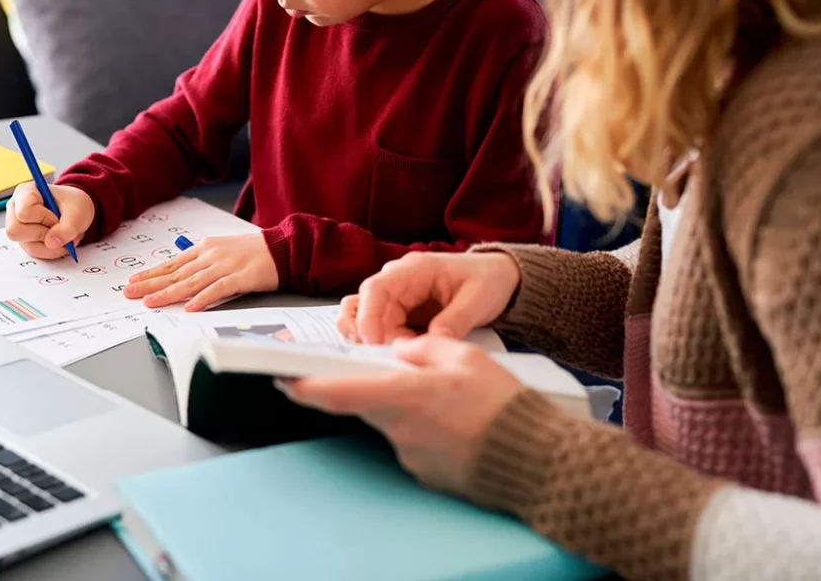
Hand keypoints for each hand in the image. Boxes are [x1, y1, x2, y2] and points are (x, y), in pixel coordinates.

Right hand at [4, 182, 94, 258]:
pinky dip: (51, 250)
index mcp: (24, 193)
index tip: (57, 217)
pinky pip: (35, 252)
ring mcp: (18, 227)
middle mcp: (15, 210)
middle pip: (15, 231)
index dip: (42, 218)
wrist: (76, 211)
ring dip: (51, 245)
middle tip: (59, 228)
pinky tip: (60, 241)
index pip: (24, 212)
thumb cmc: (73, 205)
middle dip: (43, 234)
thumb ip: (67, 227)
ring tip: (65, 236)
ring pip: (27, 245)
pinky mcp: (24, 240)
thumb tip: (51, 243)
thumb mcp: (77, 212)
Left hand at [124, 233, 278, 310]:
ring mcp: (225, 266)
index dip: (152, 273)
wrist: (282, 247)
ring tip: (151, 302)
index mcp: (205, 248)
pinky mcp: (240, 278)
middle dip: (151, 284)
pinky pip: (218, 289)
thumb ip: (202, 260)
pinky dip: (202, 299)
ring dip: (169, 293)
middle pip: (176, 273)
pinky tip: (189, 306)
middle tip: (130, 293)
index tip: (134, 281)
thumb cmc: (254, 250)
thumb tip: (182, 273)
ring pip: (191, 282)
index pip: (172, 263)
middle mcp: (211, 256)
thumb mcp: (223, 249)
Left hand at [281, 335, 527, 493]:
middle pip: (368, 405)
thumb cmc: (503, 405)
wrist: (536, 459)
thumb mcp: (467, 357)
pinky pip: (414, 444)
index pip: (340, 393)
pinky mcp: (425, 474)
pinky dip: (428, 432)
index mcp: (404, 395)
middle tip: (410, 379)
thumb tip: (403, 348)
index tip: (285, 381)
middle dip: (377, 389)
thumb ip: (426, 347)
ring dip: (410, 411)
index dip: (307, 388)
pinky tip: (460, 426)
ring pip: (394, 424)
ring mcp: (410, 456)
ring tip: (454, 404)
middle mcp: (399, 429)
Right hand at [337, 251, 520, 343]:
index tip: (372, 342)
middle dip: (370, 335)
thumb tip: (433, 342)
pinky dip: (384, 344)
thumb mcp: (477, 299)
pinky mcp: (400, 314)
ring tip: (394, 357)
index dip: (368, 316)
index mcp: (414, 270)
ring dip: (372, 340)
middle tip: (388, 357)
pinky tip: (402, 356)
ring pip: (364, 318)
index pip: (376, 289)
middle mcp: (397, 281)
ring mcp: (397, 298)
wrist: (496, 278)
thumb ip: (455, 320)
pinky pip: (380, 329)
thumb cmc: (486, 280)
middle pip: (364, 307)